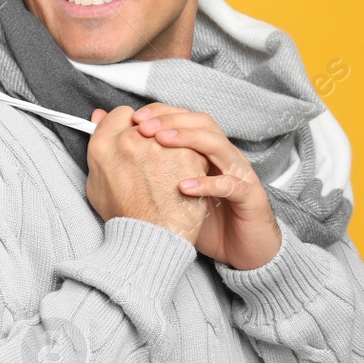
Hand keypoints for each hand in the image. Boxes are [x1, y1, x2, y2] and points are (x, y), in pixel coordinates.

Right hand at [85, 105, 211, 243]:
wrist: (152, 239)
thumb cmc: (125, 216)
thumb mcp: (97, 183)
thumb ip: (98, 146)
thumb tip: (99, 116)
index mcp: (103, 145)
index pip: (122, 114)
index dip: (130, 127)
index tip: (137, 141)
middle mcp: (129, 139)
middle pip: (148, 120)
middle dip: (152, 134)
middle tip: (155, 159)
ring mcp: (160, 145)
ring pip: (172, 130)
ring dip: (173, 143)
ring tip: (171, 171)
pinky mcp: (186, 154)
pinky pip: (192, 146)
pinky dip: (192, 159)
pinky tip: (185, 177)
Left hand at [131, 103, 280, 269]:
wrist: (242, 249)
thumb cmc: (204, 219)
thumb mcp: (172, 192)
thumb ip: (145, 170)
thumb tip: (113, 152)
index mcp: (205, 152)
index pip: (185, 118)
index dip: (161, 112)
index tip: (134, 117)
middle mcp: (223, 156)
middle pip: (201, 122)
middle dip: (170, 119)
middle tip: (142, 126)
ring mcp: (239, 174)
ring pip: (218, 144)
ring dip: (188, 139)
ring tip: (160, 142)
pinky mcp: (250, 197)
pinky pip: (232, 185)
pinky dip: (207, 183)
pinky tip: (183, 186)